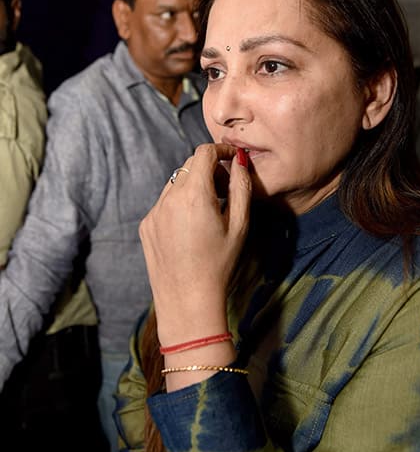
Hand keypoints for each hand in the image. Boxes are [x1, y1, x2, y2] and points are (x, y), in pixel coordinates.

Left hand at [139, 143, 251, 345]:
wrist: (187, 300)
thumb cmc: (219, 265)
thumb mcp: (239, 225)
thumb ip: (241, 187)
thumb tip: (240, 162)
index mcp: (193, 195)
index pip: (204, 153)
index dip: (221, 151)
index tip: (233, 159)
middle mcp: (168, 199)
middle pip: (189, 166)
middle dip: (209, 169)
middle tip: (226, 189)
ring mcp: (154, 213)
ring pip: (175, 184)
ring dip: (193, 187)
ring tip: (209, 210)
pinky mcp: (146, 226)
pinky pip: (164, 204)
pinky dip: (178, 205)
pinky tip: (191, 229)